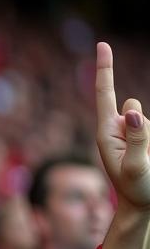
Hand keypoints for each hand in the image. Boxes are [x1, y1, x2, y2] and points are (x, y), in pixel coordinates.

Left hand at [96, 42, 149, 211]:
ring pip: (147, 118)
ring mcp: (129, 132)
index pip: (105, 94)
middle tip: (142, 157)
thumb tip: (132, 110)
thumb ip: (137, 139)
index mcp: (106, 133)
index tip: (103, 44)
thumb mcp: (138, 167)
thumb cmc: (138, 190)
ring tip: (146, 162)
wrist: (142, 205)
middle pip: (136, 107)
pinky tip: (149, 157)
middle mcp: (115, 128)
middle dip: (144, 127)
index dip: (105, 68)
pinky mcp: (141, 136)